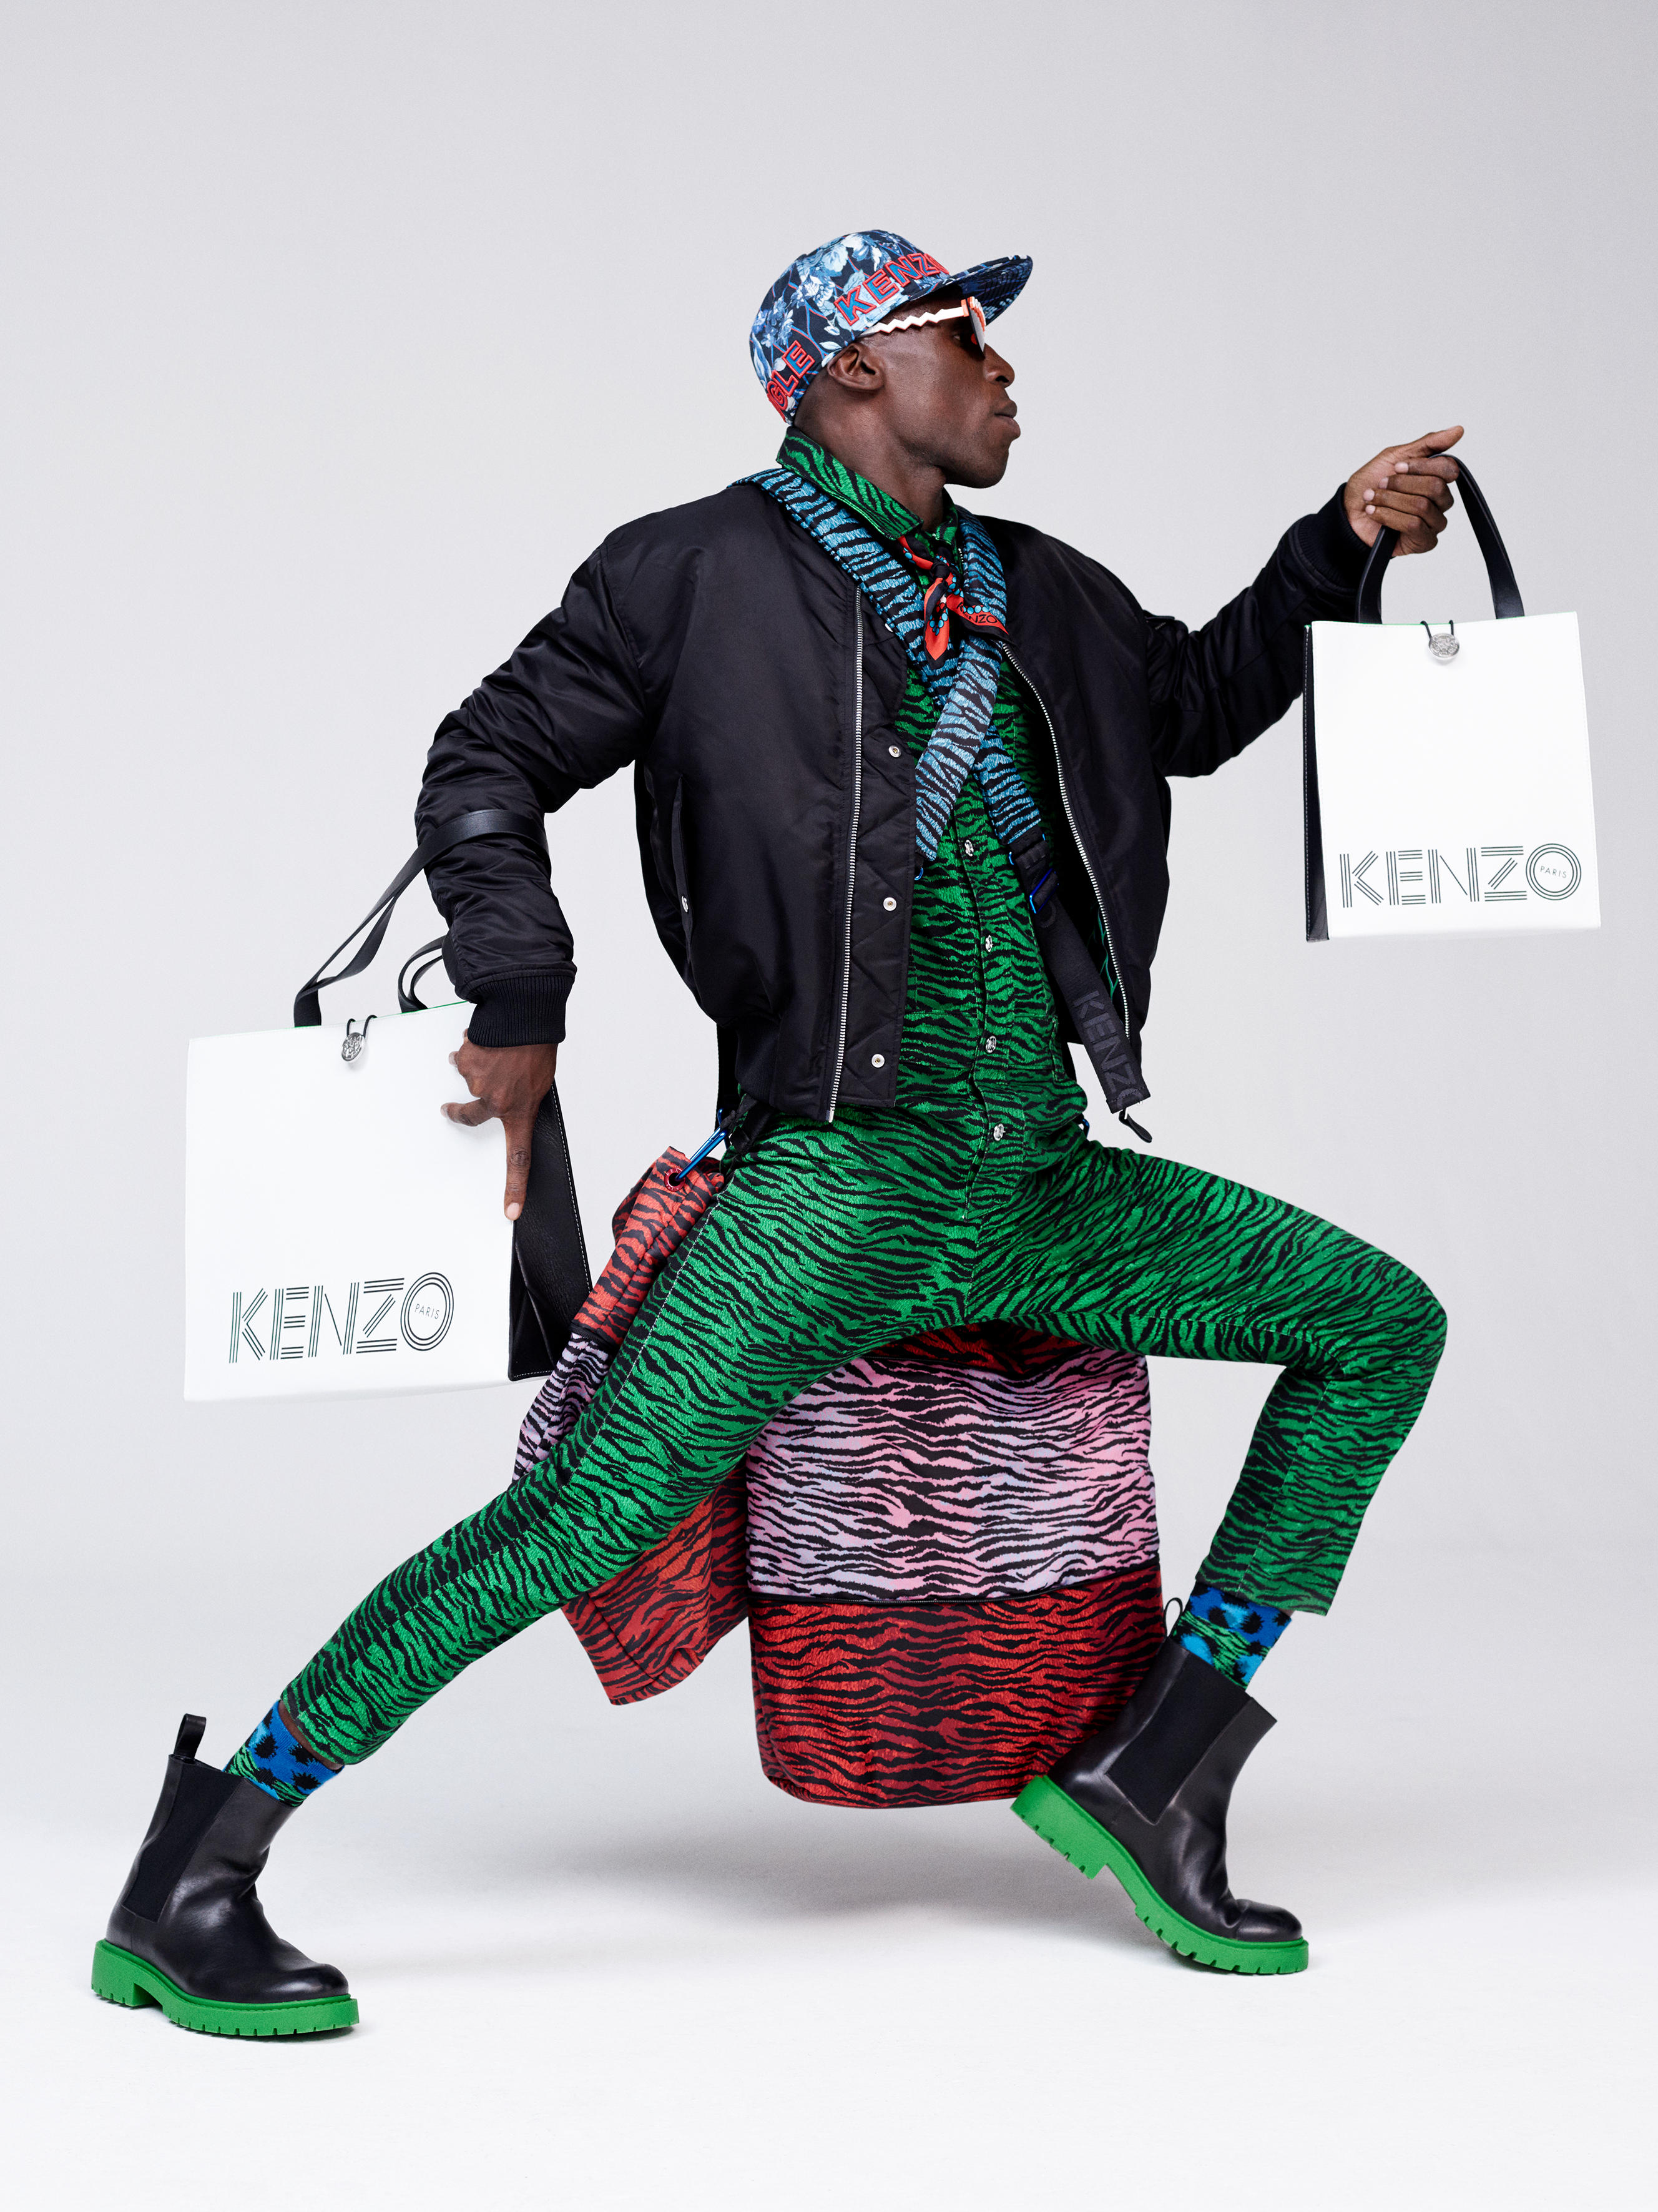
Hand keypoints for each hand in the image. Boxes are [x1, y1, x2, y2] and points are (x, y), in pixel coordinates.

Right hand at [442, 1034, 558, 1219]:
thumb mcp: (540, 1081)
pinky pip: (463, 1059)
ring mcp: (478, 1084)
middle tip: (450, 1109)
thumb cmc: (536, 1045)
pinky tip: (485, 1040)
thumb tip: (507, 1100)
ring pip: (470, 1081)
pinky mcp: (464, 1063)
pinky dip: (471, 1051)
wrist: (522, 1014)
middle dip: (458, 1111)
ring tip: (496, 1051)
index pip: (518, 1159)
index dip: (514, 1188)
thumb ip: (523, 1097)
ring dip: (479, 1067)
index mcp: (520, 1110)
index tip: (511, 1211)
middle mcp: (496, 1102)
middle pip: (471, 1115)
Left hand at [1344, 425, 1463, 555]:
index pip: (1448, 469)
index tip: (1396, 467)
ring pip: (1422, 506)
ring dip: (1391, 500)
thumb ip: (1428, 444)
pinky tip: (1375, 513)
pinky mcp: (1424, 542)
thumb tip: (1459, 430)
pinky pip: (1414, 525)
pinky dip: (1390, 516)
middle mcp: (1441, 502)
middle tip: (1381, 484)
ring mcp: (1434, 523)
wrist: (1347, 513)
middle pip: (1436, 487)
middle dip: (1401, 484)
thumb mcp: (1395, 456)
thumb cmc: (1371, 485)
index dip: (1420, 466)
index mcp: (1438, 479)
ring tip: (1372, 499)